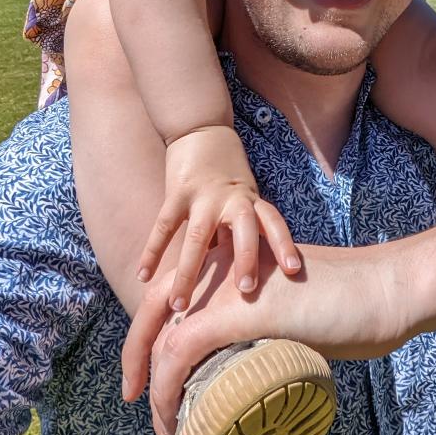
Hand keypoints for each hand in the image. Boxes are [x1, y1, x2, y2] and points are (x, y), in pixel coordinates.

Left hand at [121, 241, 413, 434]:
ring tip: (167, 431)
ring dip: (158, 392)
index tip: (153, 379)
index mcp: (235, 261)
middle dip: (137, 360)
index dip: (155, 337)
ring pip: (163, 340)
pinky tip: (173, 423)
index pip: (175, 296)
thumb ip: (263, 322)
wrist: (381, 288)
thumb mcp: (293, 308)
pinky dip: (168, 392)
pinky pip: (180, 354)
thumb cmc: (349, 303)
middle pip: (155, 312)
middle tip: (138, 401)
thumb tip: (247, 362)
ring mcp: (227, 288)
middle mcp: (222, 267)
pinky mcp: (237, 312)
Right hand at [136, 125, 301, 309]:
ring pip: (198, 237)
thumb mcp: (242, 196)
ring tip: (180, 307)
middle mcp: (232, 198)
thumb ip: (240, 230)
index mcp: (251, 199)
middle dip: (245, 260)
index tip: (293, 270)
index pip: (273, 222)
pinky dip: (152, 252)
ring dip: (189, 273)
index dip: (284, 244)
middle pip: (243, 230)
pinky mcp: (177, 191)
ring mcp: (204, 195)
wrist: (201, 127)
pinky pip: (164, 226)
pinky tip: (142, 276)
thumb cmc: (226, 170)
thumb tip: (243, 271)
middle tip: (246, 290)